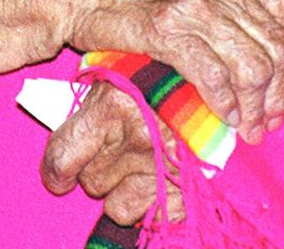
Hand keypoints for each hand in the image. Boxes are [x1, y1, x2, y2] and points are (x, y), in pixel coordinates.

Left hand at [40, 80, 183, 226]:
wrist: (226, 80)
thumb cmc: (168, 69)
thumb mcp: (127, 66)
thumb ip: (99, 93)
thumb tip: (64, 120)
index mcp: (112, 103)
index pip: (63, 156)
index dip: (56, 171)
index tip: (59, 177)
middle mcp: (134, 139)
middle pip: (92, 180)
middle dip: (99, 169)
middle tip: (116, 149)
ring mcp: (161, 168)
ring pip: (118, 207)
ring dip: (124, 191)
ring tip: (141, 162)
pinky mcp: (186, 191)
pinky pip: (152, 217)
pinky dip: (153, 202)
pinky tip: (162, 176)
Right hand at [48, 0, 283, 142]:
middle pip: (277, 45)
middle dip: (283, 90)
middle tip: (275, 117)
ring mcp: (193, 0)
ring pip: (251, 65)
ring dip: (257, 104)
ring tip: (251, 125)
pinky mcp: (166, 29)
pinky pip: (214, 76)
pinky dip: (225, 103)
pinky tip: (224, 115)